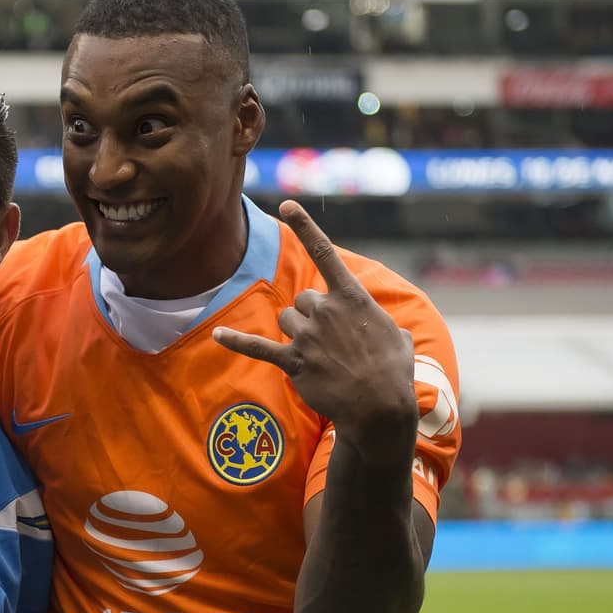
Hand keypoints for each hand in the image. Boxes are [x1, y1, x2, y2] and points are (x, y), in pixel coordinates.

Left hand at [212, 200, 417, 458]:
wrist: (380, 408)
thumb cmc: (393, 372)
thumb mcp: (395, 334)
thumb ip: (376, 320)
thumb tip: (375, 326)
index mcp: (353, 298)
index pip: (324, 253)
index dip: (306, 226)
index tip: (287, 205)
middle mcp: (327, 311)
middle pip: (302, 300)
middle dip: (312, 317)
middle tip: (332, 343)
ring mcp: (308, 336)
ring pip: (286, 321)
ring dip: (297, 334)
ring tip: (320, 357)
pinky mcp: (293, 361)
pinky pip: (258, 347)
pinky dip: (236, 342)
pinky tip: (216, 335)